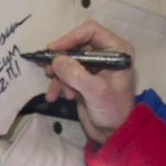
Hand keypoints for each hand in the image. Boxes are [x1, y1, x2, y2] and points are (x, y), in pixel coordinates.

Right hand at [42, 20, 136, 145]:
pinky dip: (58, 84)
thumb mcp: (97, 92)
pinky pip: (65, 73)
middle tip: (49, 72)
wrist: (113, 134)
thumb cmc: (113, 111)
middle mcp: (105, 54)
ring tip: (58, 92)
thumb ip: (77, 75)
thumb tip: (56, 60)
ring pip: (67, 60)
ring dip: (59, 76)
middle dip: (62, 61)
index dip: (70, 38)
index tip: (54, 51)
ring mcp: (92, 66)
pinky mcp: (82, 78)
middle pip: (75, 45)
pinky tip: (54, 96)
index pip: (90, 31)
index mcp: (116, 50)